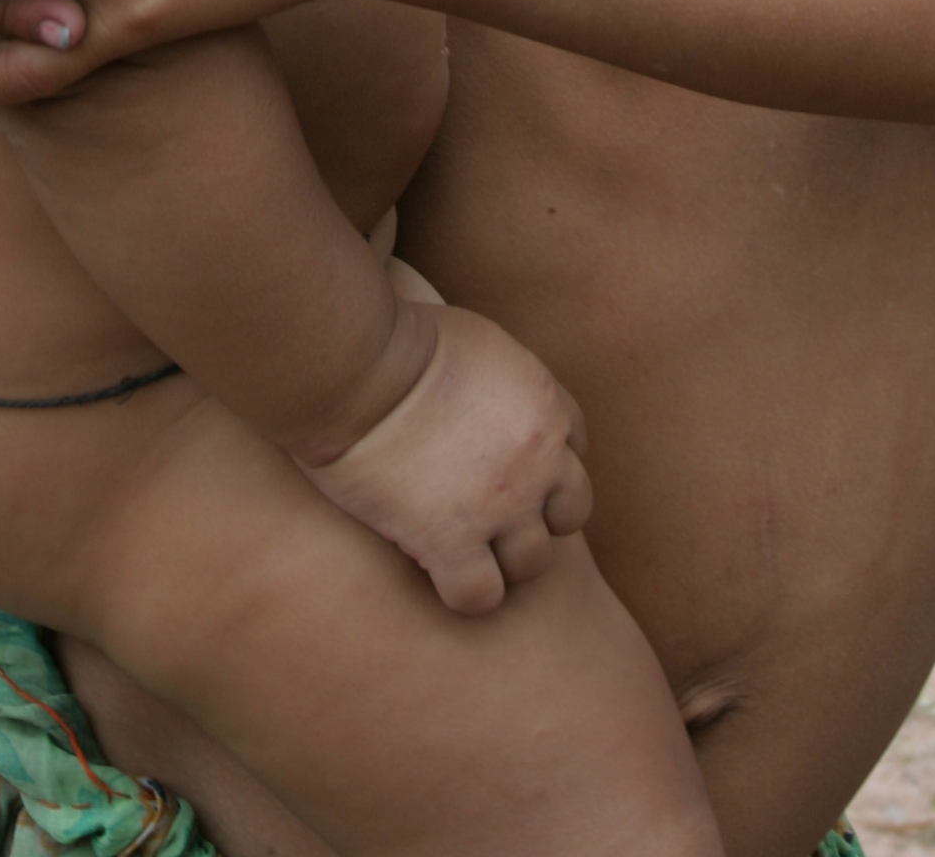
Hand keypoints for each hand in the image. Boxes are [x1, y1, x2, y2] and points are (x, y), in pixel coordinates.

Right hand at [295, 263, 592, 614]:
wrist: (357, 366)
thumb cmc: (397, 336)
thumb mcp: (477, 338)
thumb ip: (502, 375)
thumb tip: (491, 386)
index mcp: (544, 401)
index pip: (578, 443)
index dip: (547, 461)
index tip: (511, 465)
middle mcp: (539, 457)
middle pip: (572, 511)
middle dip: (539, 515)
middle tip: (493, 513)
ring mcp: (501, 504)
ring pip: (532, 563)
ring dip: (502, 559)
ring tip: (463, 548)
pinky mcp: (452, 540)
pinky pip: (480, 596)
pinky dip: (463, 593)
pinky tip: (435, 571)